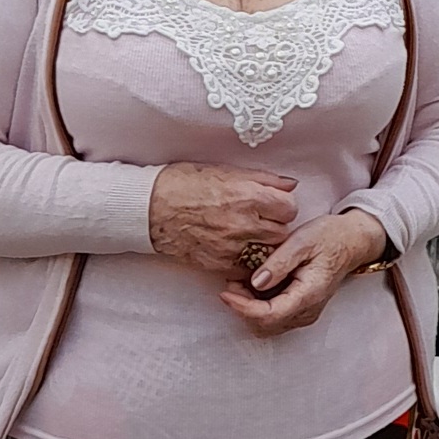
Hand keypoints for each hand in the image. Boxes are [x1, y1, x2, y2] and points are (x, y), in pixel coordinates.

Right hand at [150, 161, 299, 276]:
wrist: (149, 209)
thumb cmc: (182, 184)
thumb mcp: (224, 171)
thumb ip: (262, 179)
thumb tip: (290, 185)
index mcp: (247, 196)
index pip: (289, 208)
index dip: (283, 205)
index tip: (273, 205)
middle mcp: (243, 223)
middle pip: (282, 232)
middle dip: (275, 225)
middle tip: (262, 220)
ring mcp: (232, 247)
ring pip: (268, 252)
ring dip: (264, 244)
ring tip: (250, 235)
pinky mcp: (219, 263)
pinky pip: (247, 268)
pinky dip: (247, 260)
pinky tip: (237, 249)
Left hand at [221, 207, 389, 335]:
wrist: (352, 242)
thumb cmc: (330, 237)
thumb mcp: (303, 240)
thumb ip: (279, 263)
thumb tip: (256, 282)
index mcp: (309, 294)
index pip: (269, 315)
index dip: (242, 307)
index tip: (226, 292)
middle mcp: (308, 311)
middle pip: (265, 325)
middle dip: (243, 308)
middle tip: (232, 282)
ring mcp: (305, 313)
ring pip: (267, 324)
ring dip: (249, 307)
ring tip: (241, 280)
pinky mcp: (301, 309)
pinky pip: (274, 317)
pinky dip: (258, 305)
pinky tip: (255, 283)